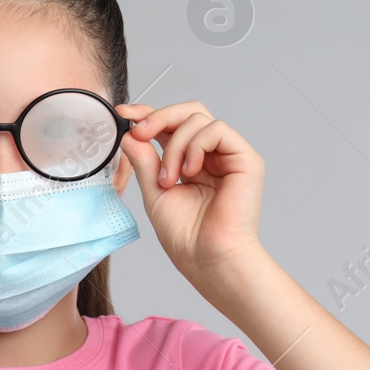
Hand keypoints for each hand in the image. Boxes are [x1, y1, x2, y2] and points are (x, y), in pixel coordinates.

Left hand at [115, 101, 264, 287]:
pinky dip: (195, 145)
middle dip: (159, 117)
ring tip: (169, 178)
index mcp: (191, 162)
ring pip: (198, 118)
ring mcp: (229, 155)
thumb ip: (144, 160)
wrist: (208, 258)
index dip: (148, 114)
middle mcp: (212, 155)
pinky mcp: (246, 158)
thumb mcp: (155, 191)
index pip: (172, 125)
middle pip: (188, 112)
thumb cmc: (186, 236)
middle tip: (140, 133)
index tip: (124, 114)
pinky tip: (189, 172)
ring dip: (174, 144)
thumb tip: (130, 133)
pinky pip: (216, 129)